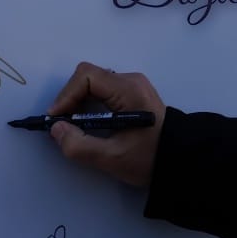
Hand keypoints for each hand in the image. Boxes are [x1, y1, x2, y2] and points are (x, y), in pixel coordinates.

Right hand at [42, 61, 166, 187]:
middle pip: (88, 77)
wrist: (180, 160)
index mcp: (129, 91)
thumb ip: (80, 146)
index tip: (56, 119)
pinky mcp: (132, 93)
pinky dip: (88, 102)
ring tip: (72, 125)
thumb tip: (56, 129)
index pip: (87, 77)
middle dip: (70, 98)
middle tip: (62, 124)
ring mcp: (133, 85)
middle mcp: (131, 81)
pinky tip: (86, 122)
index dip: (66, 95)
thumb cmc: (149, 159)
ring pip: (93, 82)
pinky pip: (102, 89)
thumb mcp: (112, 158)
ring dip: (78, 101)